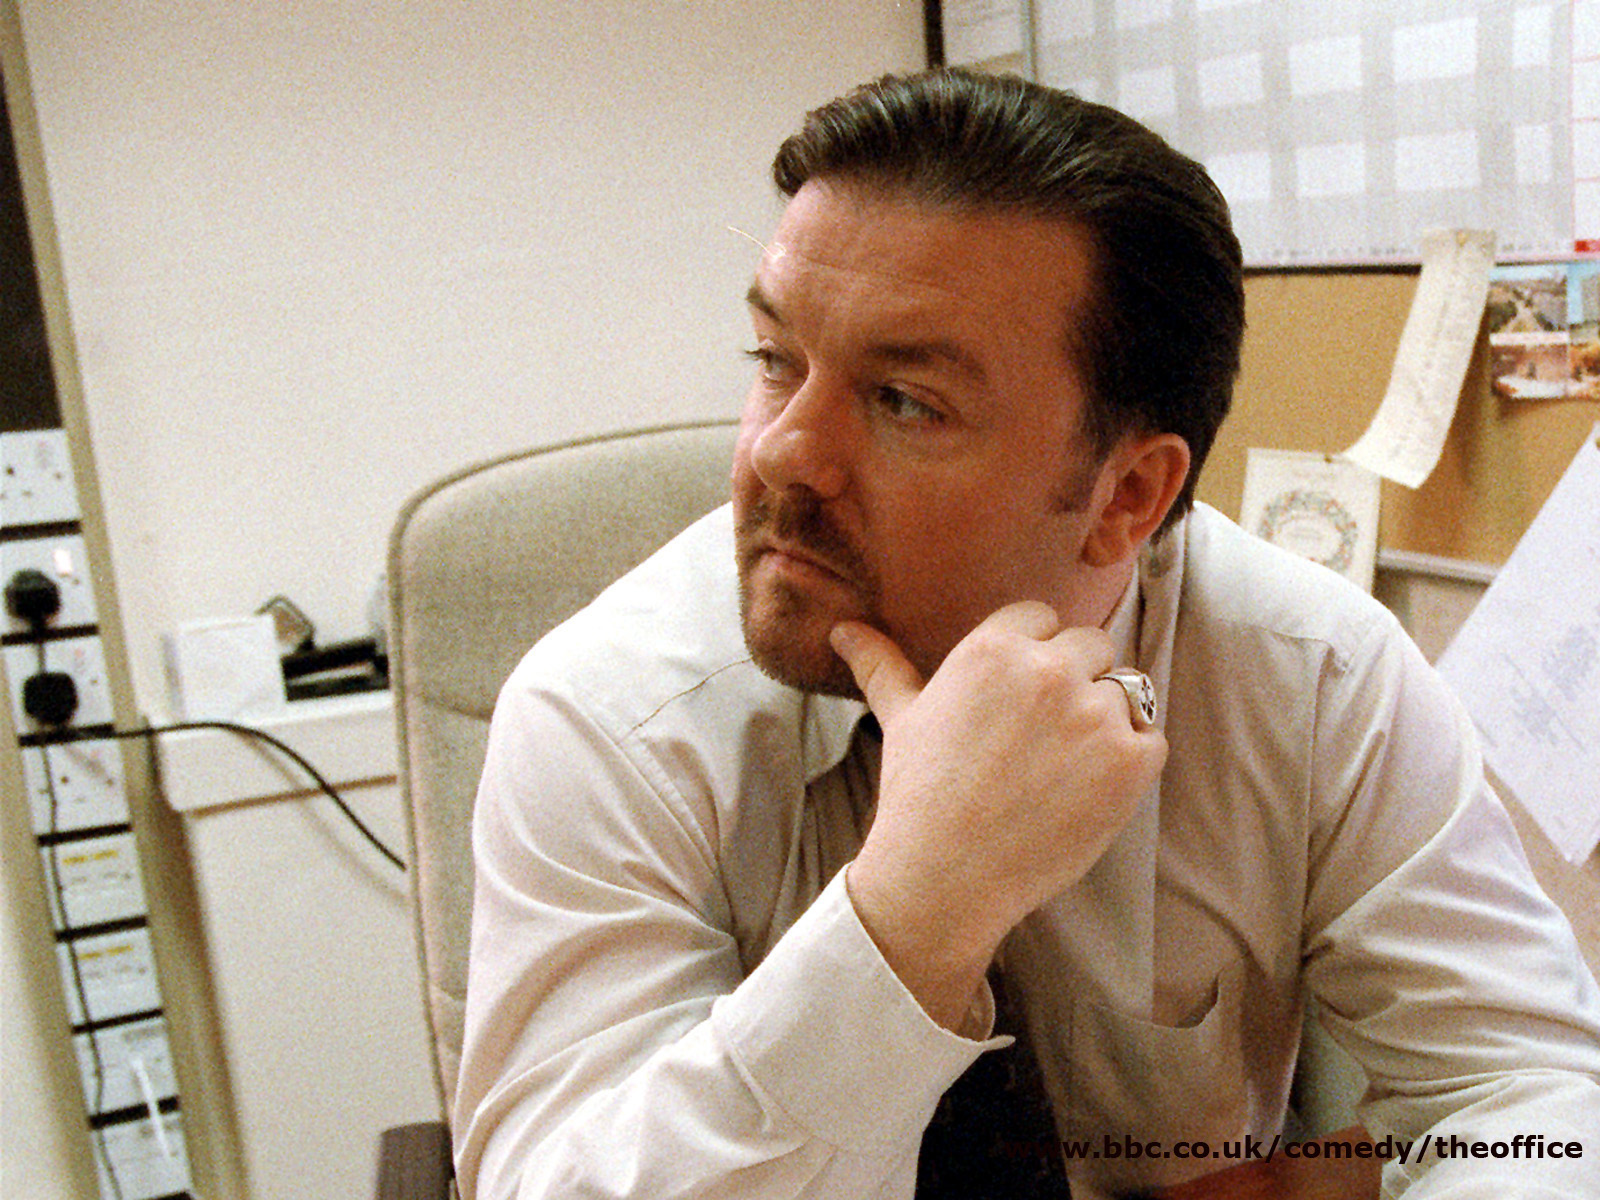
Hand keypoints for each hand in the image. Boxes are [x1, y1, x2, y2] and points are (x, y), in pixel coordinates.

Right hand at [832, 601, 1166, 1030]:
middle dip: (1075, 683)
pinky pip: (1150, 740)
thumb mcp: (900, 718)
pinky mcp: (1132, 761)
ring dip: (1104, 724)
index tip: (1016, 703)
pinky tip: (1083, 793)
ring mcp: (1095, 714)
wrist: (945, 878)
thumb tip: (843, 629)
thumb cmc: (919, 796)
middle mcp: (1048, 670)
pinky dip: (1129, 766)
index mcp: (993, 648)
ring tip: (1058, 772)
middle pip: (1092, 646)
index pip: (1042, 618)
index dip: (1032, 659)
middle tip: (1039, 742)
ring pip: (1125, 693)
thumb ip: (882, 663)